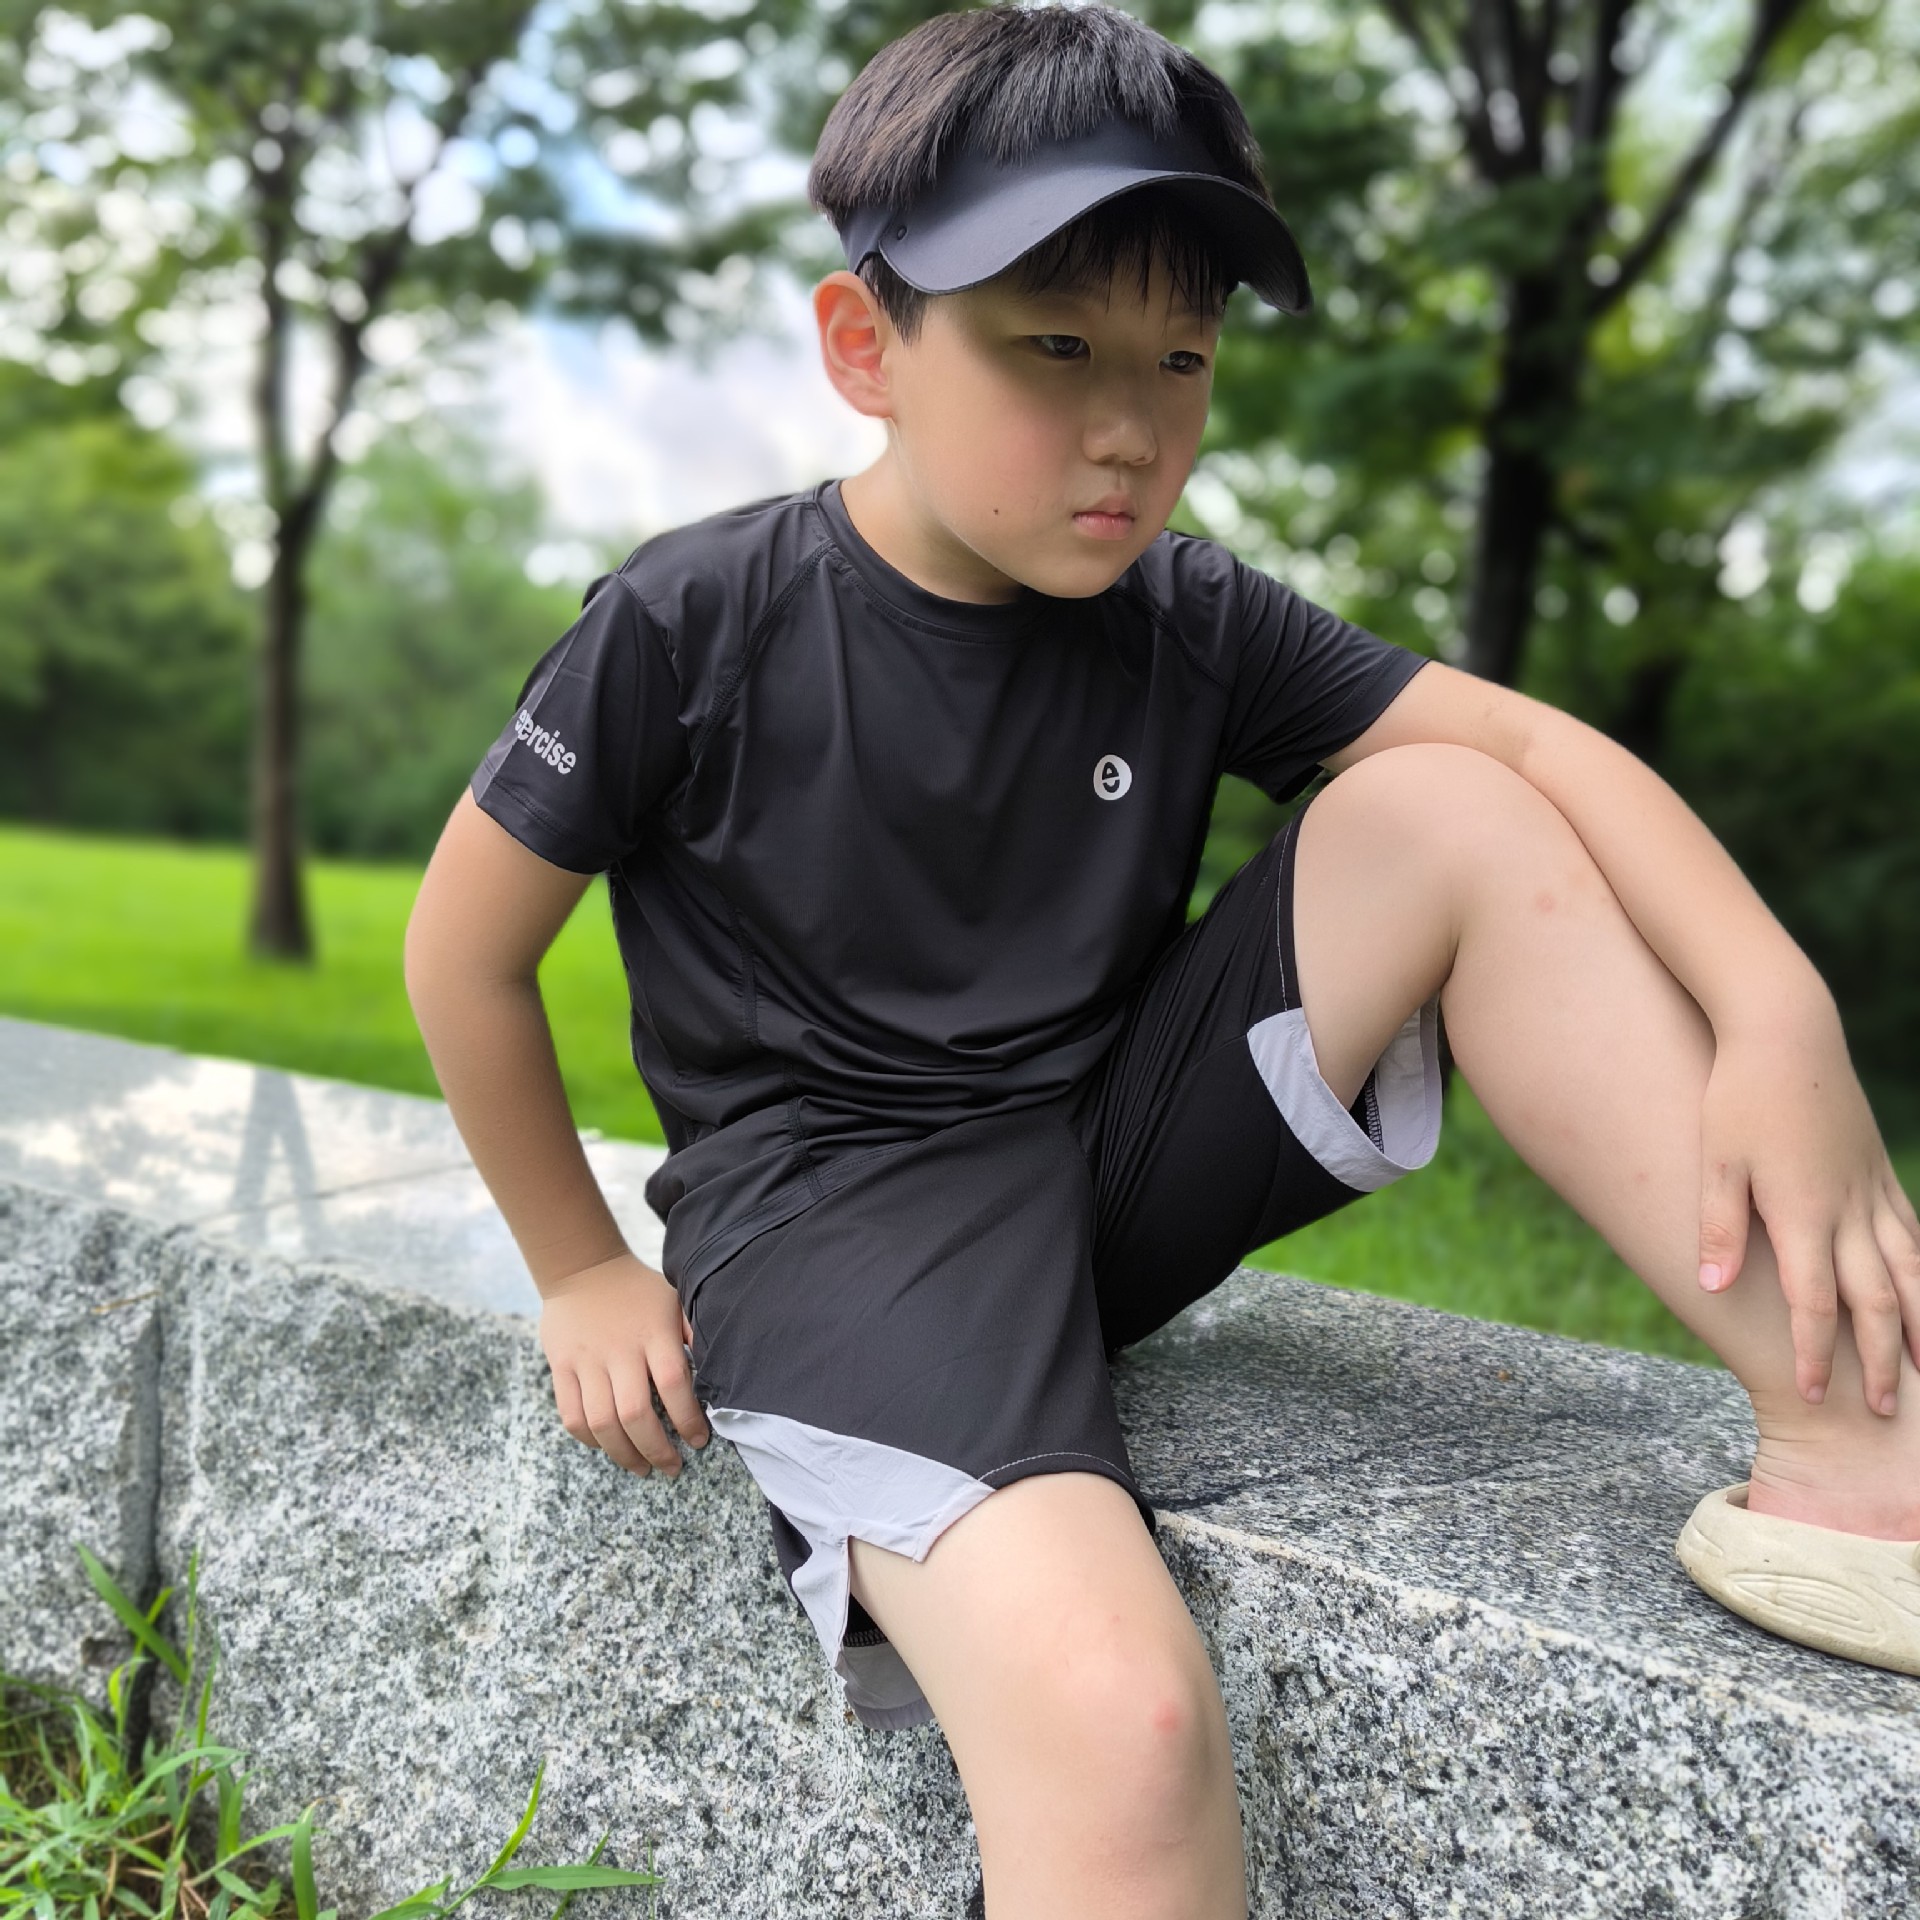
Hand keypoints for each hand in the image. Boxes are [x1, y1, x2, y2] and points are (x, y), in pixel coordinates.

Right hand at [539, 1249, 710, 1476]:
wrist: (582, 1267)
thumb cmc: (638, 1291)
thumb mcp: (674, 1301)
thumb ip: (694, 1335)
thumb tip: (720, 1372)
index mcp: (654, 1332)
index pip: (674, 1384)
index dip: (688, 1419)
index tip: (699, 1441)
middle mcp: (620, 1350)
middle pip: (636, 1414)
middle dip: (657, 1450)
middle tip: (672, 1468)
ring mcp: (586, 1360)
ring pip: (602, 1422)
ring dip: (624, 1454)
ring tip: (641, 1468)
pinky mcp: (561, 1367)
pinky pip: (572, 1416)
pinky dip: (590, 1440)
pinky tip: (607, 1446)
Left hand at [1697, 1013, 1919, 1415]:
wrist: (1786, 1033)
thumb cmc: (1739, 1097)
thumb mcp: (1715, 1161)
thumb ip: (1718, 1227)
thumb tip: (1712, 1288)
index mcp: (1803, 1212)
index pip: (1813, 1302)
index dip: (1813, 1352)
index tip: (1813, 1394)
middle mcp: (1848, 1209)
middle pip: (1875, 1301)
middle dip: (1880, 1360)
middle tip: (1879, 1410)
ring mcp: (1872, 1191)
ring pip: (1912, 1272)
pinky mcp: (1880, 1172)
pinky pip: (1915, 1235)